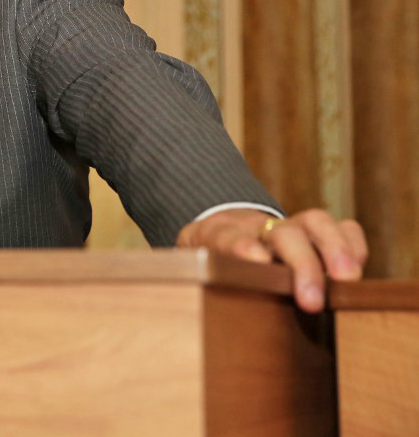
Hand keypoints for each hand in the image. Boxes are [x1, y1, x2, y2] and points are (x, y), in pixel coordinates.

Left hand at [176, 208, 366, 312]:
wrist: (215, 229)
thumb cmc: (200, 261)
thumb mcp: (181, 269)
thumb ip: (183, 281)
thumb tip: (181, 314)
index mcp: (215, 236)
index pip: (228, 237)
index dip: (241, 247)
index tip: (255, 260)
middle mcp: (255, 228)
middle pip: (282, 234)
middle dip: (301, 263)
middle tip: (311, 299)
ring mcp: (286, 226)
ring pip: (314, 222)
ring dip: (334, 250)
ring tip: (347, 281)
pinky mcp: (311, 231)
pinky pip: (337, 226)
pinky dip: (350, 244)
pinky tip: (356, 267)